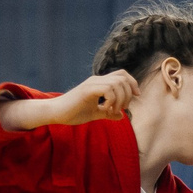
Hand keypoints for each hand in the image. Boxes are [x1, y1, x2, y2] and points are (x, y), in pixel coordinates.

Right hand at [0, 71, 136, 129]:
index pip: (122, 75)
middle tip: (123, 108)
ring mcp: (91, 84)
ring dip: (120, 99)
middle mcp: (97, 80)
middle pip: (123, 77)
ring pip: (117, 83)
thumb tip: (122, 117)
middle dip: (129, 94)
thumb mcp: (95, 113)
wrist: (56, 113)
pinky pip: (107, 89)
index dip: (133, 83)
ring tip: (113, 110)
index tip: (136, 96)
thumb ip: (108, 113)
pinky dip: (112, 100)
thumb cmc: (73, 112)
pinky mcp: (87, 90)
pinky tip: (105, 109)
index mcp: (100, 83)